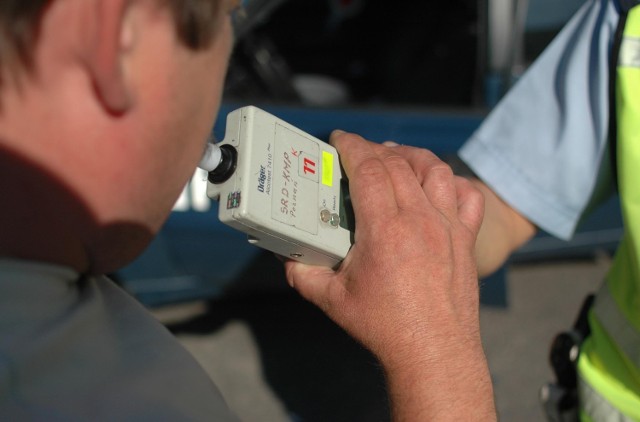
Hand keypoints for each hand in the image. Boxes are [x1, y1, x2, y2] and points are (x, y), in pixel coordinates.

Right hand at [285, 131, 494, 420]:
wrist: (433, 352)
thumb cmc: (384, 327)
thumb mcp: (332, 300)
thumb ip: (303, 274)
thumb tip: (287, 257)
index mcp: (384, 230)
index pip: (368, 168)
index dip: (351, 146)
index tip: (339, 139)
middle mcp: (419, 220)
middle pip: (396, 163)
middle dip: (373, 148)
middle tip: (357, 152)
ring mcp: (447, 227)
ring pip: (434, 169)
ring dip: (411, 156)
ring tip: (394, 158)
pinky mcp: (465, 239)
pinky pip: (467, 196)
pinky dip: (451, 182)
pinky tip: (436, 185)